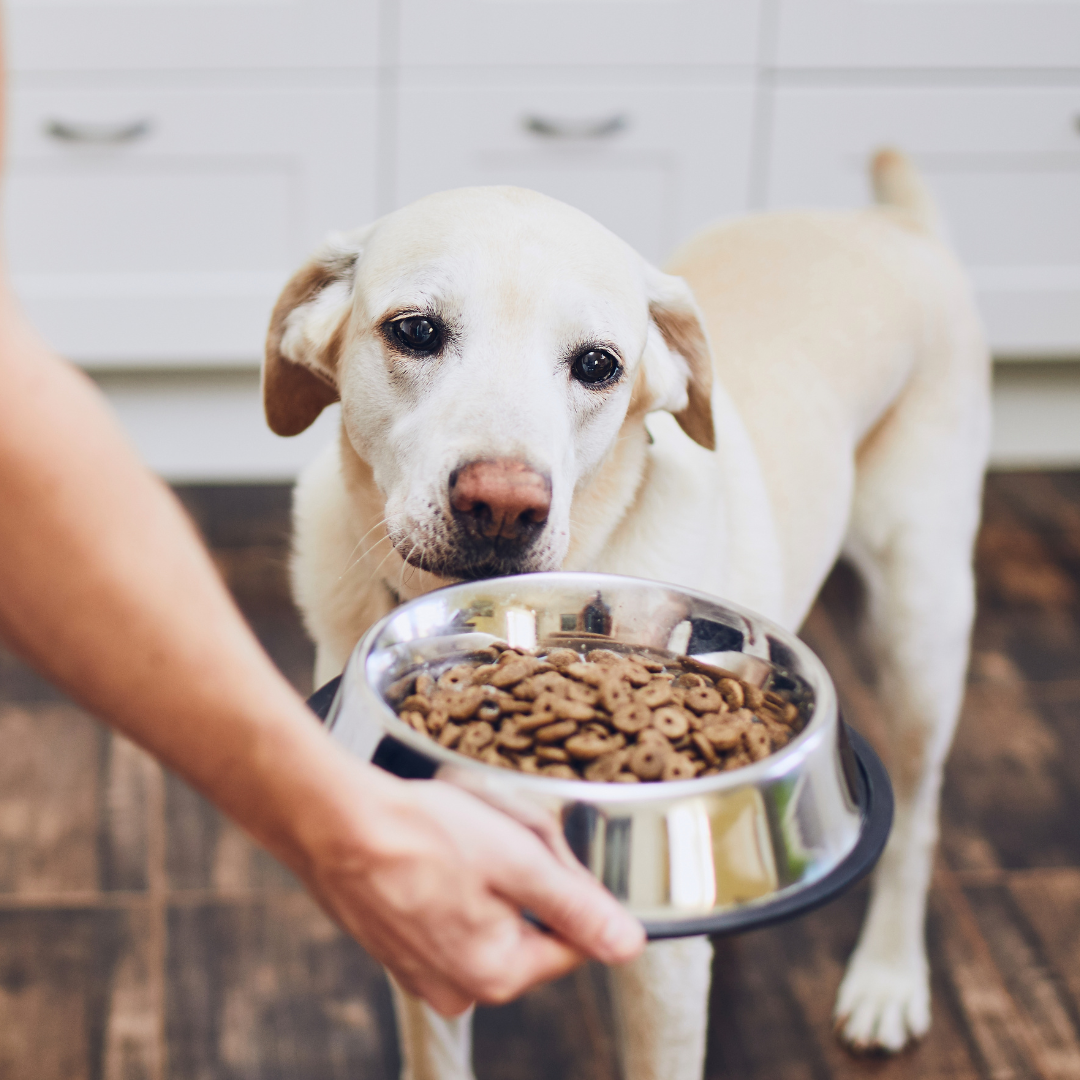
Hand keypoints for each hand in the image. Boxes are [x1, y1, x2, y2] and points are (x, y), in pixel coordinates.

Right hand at [298, 767, 645, 1015]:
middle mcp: (458, 987)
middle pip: (528, 928)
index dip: (570, 888)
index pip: (572, 941)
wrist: (332, 821)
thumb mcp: (518, 860)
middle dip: (524, 880)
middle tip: (496, 836)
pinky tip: (432, 849)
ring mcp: (420, 970)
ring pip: (487, 918)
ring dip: (486, 878)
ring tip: (457, 839)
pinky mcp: (394, 945)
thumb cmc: (422, 834)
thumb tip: (629, 945)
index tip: (542, 850)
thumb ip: (578, 907)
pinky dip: (448, 882)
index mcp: (497, 974)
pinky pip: (446, 914)